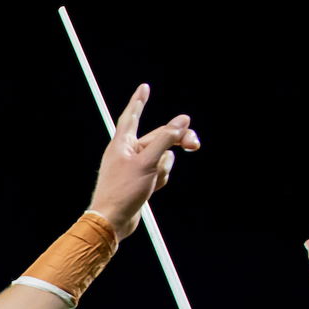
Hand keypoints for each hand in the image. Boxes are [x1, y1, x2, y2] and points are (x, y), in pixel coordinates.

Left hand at [87, 84, 199, 239]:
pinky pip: (160, 171)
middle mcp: (127, 152)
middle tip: (195, 144)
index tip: (144, 87)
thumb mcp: (148, 161)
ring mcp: (135, 166)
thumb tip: (182, 120)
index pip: (132, 115)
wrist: (113, 220)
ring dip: (164, 167)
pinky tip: (152, 189)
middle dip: (177, 140)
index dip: (139, 101)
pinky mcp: (141, 179)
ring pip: (163, 156)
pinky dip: (161, 178)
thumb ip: (166, 139)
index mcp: (122, 143)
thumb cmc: (123, 190)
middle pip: (159, 136)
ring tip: (152, 180)